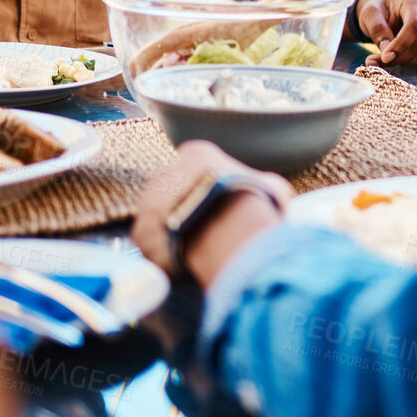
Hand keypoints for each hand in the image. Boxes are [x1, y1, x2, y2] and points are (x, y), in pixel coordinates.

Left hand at [132, 140, 292, 287]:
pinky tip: (185, 261)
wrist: (227, 229)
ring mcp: (148, 202)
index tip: (217, 204)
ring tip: (196, 249)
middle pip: (172, 190)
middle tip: (205, 228)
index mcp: (196, 154)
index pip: (194, 165)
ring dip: (174, 231)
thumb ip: (265, 187)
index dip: (206, 186)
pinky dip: (167, 255)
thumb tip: (274, 196)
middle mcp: (166, 172)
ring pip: (160, 217)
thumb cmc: (253, 204)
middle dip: (184, 207)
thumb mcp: (272, 187)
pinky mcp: (141, 232)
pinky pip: (153, 244)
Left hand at [360, 0, 416, 66]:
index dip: (400, 45)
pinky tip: (404, 58)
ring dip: (409, 61)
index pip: (414, 26)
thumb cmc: (379, 11)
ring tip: (392, 57)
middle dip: (401, 57)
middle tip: (380, 61)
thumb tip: (388, 54)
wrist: (387, 12)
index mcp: (415, 3)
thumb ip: (377, 31)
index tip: (385, 58)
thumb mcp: (370, 14)